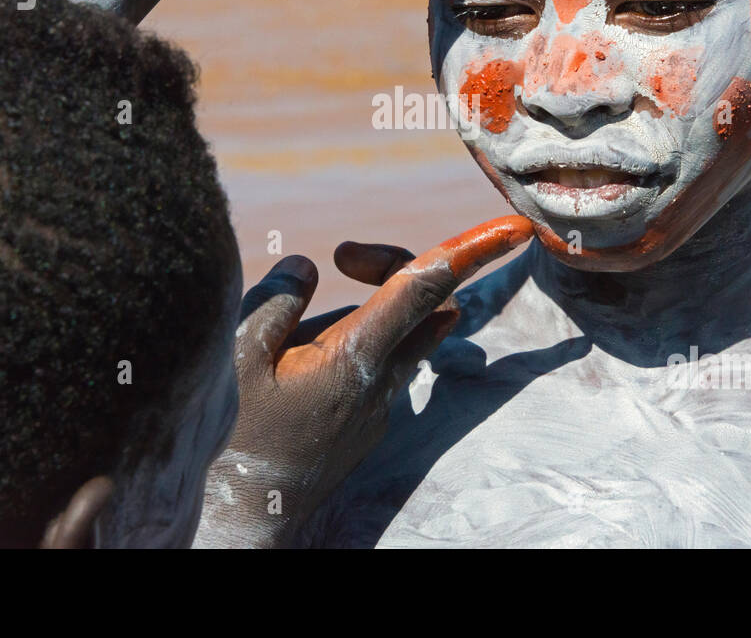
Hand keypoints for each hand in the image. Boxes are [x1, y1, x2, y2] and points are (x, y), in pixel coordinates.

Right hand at [197, 215, 533, 546]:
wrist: (240, 523)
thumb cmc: (232, 440)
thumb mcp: (237, 359)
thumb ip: (277, 302)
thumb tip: (310, 265)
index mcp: (353, 360)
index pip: (425, 290)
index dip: (474, 251)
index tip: (518, 227)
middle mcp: (380, 385)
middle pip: (427, 306)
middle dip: (401, 267)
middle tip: (345, 256)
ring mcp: (377, 411)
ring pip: (406, 338)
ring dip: (379, 307)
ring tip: (311, 313)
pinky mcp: (366, 427)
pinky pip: (382, 367)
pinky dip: (361, 342)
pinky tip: (300, 357)